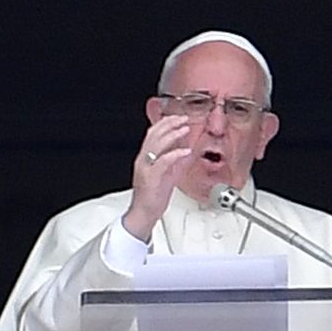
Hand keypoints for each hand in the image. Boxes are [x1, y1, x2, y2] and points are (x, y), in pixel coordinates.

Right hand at [122, 115, 192, 240]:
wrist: (144, 213)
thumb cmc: (155, 195)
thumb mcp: (169, 173)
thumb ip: (176, 160)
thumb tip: (187, 147)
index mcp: (147, 157)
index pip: (153, 133)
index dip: (166, 122)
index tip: (180, 117)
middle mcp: (144, 159)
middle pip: (154, 134)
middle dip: (169, 123)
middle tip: (183, 119)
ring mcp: (146, 168)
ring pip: (156, 144)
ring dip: (173, 134)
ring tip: (185, 129)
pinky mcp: (150, 178)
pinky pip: (163, 161)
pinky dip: (175, 154)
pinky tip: (185, 151)